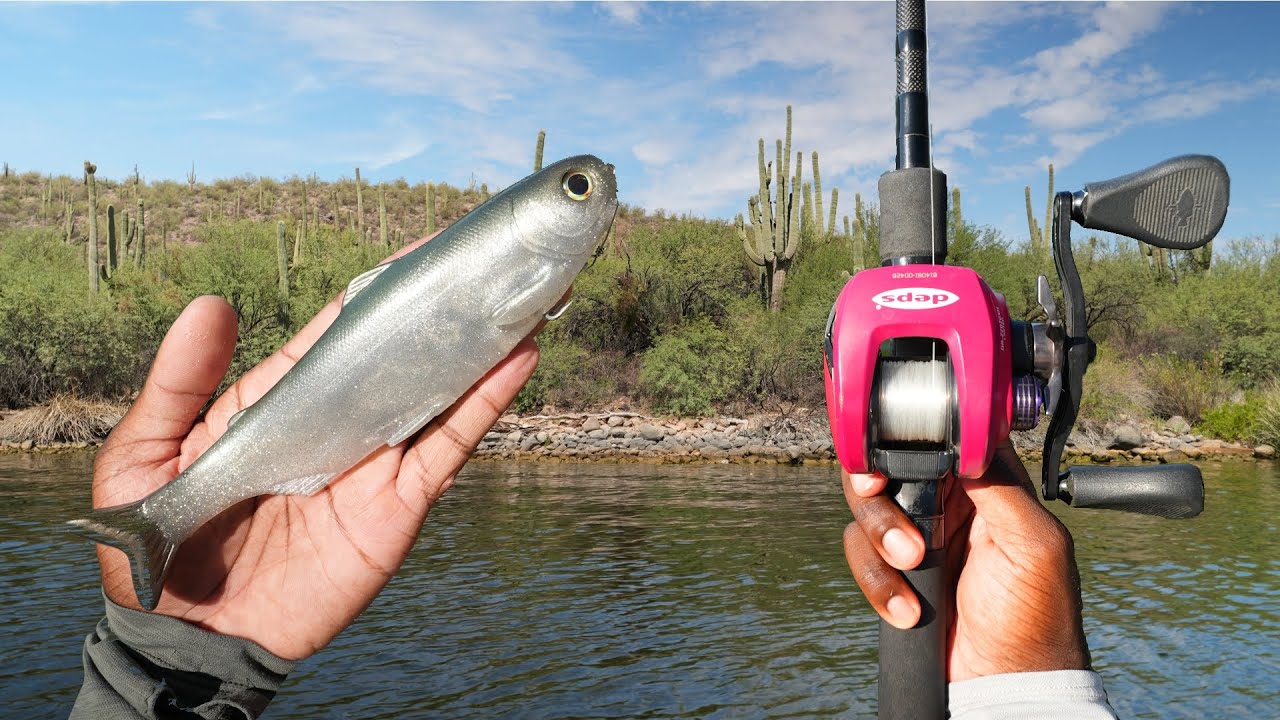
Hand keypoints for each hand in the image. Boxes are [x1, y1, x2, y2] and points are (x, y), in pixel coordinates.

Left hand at [91, 235, 540, 660]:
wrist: (191, 638)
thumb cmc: (152, 548)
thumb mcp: (142, 456)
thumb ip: (177, 383)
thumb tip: (212, 302)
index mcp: (280, 402)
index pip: (338, 332)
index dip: (377, 290)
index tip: (415, 250)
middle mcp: (336, 424)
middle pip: (400, 355)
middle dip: (441, 311)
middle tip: (485, 262)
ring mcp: (372, 464)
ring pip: (438, 393)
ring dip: (478, 348)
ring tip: (520, 298)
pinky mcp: (398, 506)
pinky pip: (448, 448)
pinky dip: (484, 404)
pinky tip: (517, 360)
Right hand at [841, 442, 1091, 680]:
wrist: (1005, 681)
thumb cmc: (1035, 618)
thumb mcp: (1035, 543)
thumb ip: (1000, 485)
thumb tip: (965, 437)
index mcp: (986, 484)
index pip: (937, 439)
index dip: (906, 440)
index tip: (886, 460)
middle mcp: (948, 503)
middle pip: (886, 469)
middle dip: (881, 499)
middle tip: (889, 517)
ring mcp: (917, 536)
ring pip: (867, 512)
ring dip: (879, 543)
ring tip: (912, 568)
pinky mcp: (895, 571)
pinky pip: (862, 557)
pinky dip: (877, 582)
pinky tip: (908, 607)